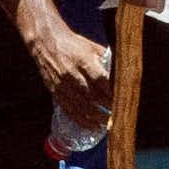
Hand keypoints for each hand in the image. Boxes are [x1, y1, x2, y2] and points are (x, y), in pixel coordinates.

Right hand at [21, 11, 113, 132]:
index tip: (122, 100)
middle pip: (92, 96)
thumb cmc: (73, 44)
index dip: (112, 92)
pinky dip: (81, 119)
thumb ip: (106, 60)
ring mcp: (62, 85)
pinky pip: (69, 109)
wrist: (46, 43)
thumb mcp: (92, 47)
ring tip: (107, 124)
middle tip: (119, 116)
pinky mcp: (55, 92)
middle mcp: (72, 75)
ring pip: (80, 106)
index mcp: (83, 61)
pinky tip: (91, 125)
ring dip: (95, 117)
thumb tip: (121, 72)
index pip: (101, 80)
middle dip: (107, 107)